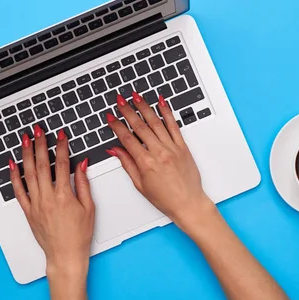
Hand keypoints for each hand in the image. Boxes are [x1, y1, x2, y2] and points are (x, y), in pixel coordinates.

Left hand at [9, 125, 93, 276]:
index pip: (62, 164)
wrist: (65, 255)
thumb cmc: (79, 235)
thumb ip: (83, 183)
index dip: (61, 146)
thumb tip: (81, 164)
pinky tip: (12, 164)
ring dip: (27, 154)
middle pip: (42, 164)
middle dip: (40, 144)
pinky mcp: (28, 211)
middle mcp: (47, 198)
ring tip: (25, 139)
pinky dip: (14, 176)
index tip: (61, 135)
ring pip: (29, 174)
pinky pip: (18, 191)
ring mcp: (35, 204)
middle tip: (38, 130)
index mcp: (64, 196)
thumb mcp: (89, 207)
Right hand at [105, 92, 213, 230]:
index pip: (127, 139)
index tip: (110, 117)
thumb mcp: (140, 185)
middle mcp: (159, 153)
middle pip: (140, 127)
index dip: (116, 126)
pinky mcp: (183, 147)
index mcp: (146, 163)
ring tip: (136, 96)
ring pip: (156, 122)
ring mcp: (172, 148)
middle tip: (120, 100)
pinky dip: (167, 113)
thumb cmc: (166, 199)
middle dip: (127, 111)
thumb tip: (115, 151)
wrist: (188, 203)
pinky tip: (161, 102)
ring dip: (144, 107)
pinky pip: (174, 126)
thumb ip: (127, 164)